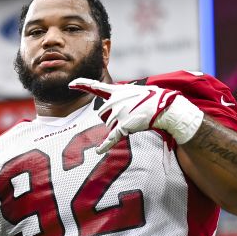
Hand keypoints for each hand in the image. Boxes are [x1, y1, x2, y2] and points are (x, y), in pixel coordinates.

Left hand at [70, 78, 204, 154]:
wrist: (166, 107)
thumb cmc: (153, 99)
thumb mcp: (136, 91)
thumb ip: (122, 95)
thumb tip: (118, 101)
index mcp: (116, 91)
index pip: (96, 86)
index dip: (82, 84)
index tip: (70, 84)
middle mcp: (114, 101)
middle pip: (102, 115)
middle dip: (113, 118)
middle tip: (130, 114)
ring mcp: (118, 113)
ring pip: (108, 126)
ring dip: (119, 126)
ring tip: (134, 120)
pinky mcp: (123, 126)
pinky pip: (111, 137)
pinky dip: (105, 146)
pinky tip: (98, 152)